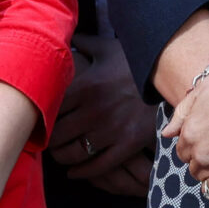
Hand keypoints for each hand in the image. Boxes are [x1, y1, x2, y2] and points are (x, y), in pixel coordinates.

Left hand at [50, 34, 159, 192]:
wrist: (170, 77)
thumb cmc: (135, 62)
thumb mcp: (108, 49)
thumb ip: (83, 44)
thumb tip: (65, 35)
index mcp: (85, 87)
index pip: (50, 110)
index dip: (41, 117)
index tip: (38, 120)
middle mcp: (94, 112)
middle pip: (58, 136)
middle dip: (49, 140)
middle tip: (46, 141)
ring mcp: (110, 131)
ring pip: (74, 154)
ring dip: (61, 157)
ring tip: (58, 155)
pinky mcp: (126, 145)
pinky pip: (98, 166)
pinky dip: (82, 172)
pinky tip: (73, 172)